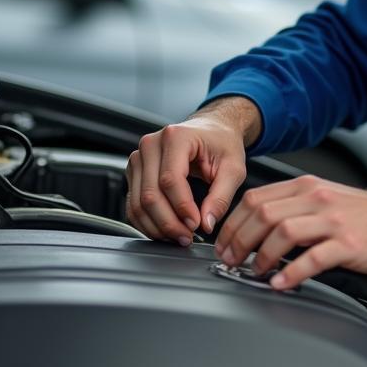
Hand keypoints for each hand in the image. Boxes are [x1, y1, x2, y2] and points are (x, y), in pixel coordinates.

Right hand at [126, 97, 260, 243]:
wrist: (212, 130)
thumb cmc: (222, 143)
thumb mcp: (233, 168)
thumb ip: (222, 197)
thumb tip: (206, 224)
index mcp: (176, 137)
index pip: (170, 180)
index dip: (182, 208)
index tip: (196, 224)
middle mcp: (151, 145)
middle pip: (150, 194)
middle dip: (169, 222)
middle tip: (188, 236)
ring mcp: (139, 158)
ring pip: (138, 203)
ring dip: (157, 227)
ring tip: (179, 236)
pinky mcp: (135, 172)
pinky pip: (133, 204)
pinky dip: (147, 223)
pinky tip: (166, 230)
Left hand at [213, 176, 366, 289]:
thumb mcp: (330, 200)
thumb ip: (298, 209)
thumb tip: (262, 228)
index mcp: (309, 187)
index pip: (255, 198)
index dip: (232, 222)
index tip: (223, 242)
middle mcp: (318, 198)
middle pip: (262, 214)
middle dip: (238, 240)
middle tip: (230, 261)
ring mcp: (334, 221)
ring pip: (281, 232)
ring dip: (260, 256)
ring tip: (254, 272)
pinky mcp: (350, 244)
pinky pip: (312, 259)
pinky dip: (290, 273)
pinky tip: (281, 284)